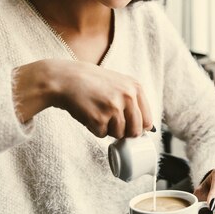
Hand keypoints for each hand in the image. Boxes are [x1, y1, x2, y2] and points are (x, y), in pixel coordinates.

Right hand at [12, 59, 152, 138]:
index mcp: (136, 88)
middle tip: (110, 122)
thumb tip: (148, 129)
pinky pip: (102, 135)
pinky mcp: (99, 118)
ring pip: (118, 135)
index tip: (129, 128)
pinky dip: (94, 129)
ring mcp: (114, 108)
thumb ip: (133, 101)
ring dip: (107, 129)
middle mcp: (128, 97)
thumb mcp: (119, 84)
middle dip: (124, 132)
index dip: (138, 128)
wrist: (66, 78)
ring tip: (97, 112)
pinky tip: (89, 114)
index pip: (148, 121)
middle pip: (135, 132)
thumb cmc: (93, 83)